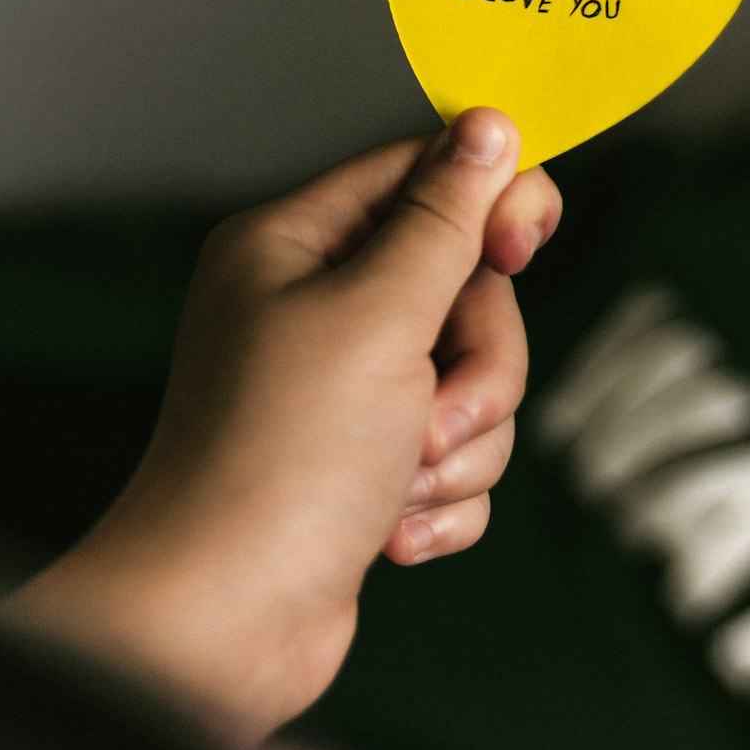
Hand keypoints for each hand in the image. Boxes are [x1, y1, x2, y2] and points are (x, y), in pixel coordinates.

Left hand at [12, 110, 560, 742]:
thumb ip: (445, 219)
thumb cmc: (281, 458)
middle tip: (432, 417)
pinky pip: (459, 454)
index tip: (522, 244)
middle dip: (474, 363)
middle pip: (464, 289)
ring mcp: (344, 392)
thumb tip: (488, 126)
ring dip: (460, 443)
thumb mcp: (379, 316)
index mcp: (293, 246)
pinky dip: (442, 498)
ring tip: (401, 485)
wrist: (228, 623)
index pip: (418, 175)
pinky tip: (389, 533)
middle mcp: (315, 309)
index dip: (486, 201)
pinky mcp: (368, 464)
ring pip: (474, 379)